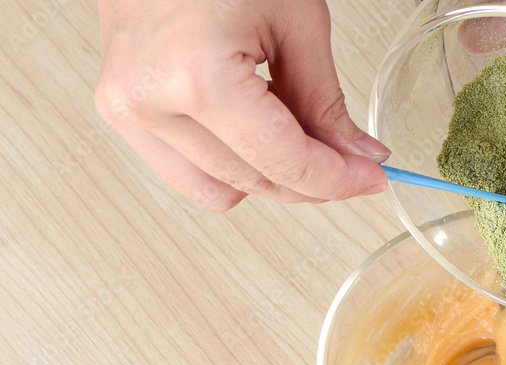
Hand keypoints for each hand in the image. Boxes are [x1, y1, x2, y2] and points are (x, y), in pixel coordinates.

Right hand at [94, 0, 388, 210]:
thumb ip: (326, 100)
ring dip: (268, 175)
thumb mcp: (295, 19)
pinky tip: (255, 129)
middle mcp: (149, 101)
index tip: (372, 178)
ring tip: (295, 132)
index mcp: (195, 76)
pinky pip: (185, 171)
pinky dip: (231, 162)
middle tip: (352, 159)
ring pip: (219, 190)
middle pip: (255, 182)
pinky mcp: (119, 108)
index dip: (338, 179)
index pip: (283, 162)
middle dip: (311, 180)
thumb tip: (358, 156)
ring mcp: (125, 108)